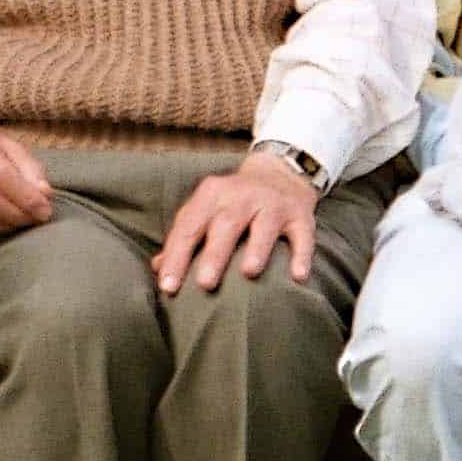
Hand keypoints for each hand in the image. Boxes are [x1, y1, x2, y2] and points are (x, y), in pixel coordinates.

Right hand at [0, 120, 52, 238]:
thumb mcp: (9, 145)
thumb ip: (30, 168)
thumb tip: (44, 195)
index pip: (0, 176)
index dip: (26, 197)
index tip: (45, 210)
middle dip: (18, 216)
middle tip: (35, 218)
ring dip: (5, 226)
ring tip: (21, 221)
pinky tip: (2, 224)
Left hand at [151, 151, 319, 294]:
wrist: (279, 173)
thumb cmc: (233, 203)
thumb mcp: (206, 210)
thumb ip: (184, 237)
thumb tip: (158, 268)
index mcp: (211, 195)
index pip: (190, 226)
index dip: (178, 256)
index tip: (169, 287)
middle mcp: (242, 196)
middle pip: (226, 223)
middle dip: (214, 253)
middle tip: (204, 284)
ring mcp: (273, 204)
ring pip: (264, 226)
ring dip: (257, 248)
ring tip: (249, 273)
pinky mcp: (300, 215)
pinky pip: (303, 234)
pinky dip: (301, 255)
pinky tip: (298, 276)